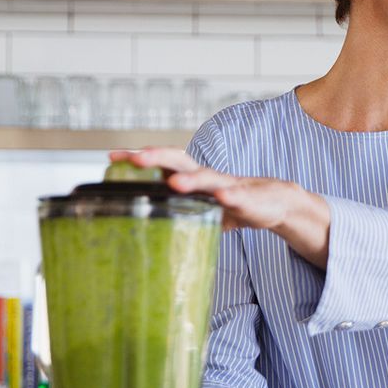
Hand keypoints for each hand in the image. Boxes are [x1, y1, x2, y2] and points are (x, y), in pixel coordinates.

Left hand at [110, 147, 296, 230]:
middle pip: (179, 161)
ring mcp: (227, 186)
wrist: (275, 203)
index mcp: (193, 177)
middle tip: (136, 160)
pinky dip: (230, 197)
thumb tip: (145, 230)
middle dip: (157, 158)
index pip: (162, 162)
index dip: (139, 158)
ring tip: (173, 182)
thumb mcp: (201, 207)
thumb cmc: (233, 203)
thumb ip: (178, 211)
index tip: (112, 156)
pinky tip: (222, 199)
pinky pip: (237, 198)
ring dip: (190, 179)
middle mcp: (207, 176)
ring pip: (206, 178)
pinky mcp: (248, 199)